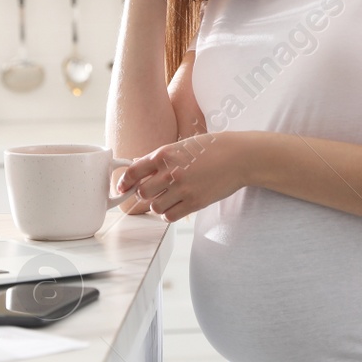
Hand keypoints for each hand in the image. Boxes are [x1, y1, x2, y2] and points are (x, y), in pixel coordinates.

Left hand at [116, 133, 244, 221]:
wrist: (239, 157)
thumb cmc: (212, 148)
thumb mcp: (182, 145)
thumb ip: (161, 158)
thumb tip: (139, 168)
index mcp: (164, 154)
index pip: (133, 171)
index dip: (124, 182)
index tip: (123, 187)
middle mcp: (170, 172)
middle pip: (142, 193)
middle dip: (144, 194)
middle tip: (152, 192)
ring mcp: (182, 189)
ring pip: (155, 207)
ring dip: (158, 205)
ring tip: (168, 198)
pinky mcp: (194, 203)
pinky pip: (170, 216)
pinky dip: (169, 214)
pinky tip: (176, 206)